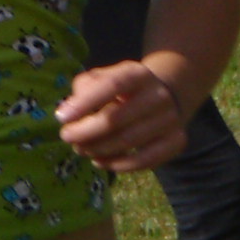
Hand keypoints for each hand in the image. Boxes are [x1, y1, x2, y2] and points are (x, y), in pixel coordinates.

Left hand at [57, 61, 188, 172]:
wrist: (164, 96)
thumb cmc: (122, 89)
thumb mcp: (103, 78)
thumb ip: (83, 88)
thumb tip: (67, 113)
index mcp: (138, 74)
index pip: (112, 86)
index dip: (85, 102)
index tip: (61, 118)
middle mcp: (159, 95)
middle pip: (115, 119)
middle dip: (84, 132)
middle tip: (67, 137)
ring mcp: (171, 119)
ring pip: (127, 141)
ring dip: (97, 150)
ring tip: (82, 149)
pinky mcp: (177, 140)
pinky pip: (145, 160)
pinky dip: (118, 165)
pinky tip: (101, 161)